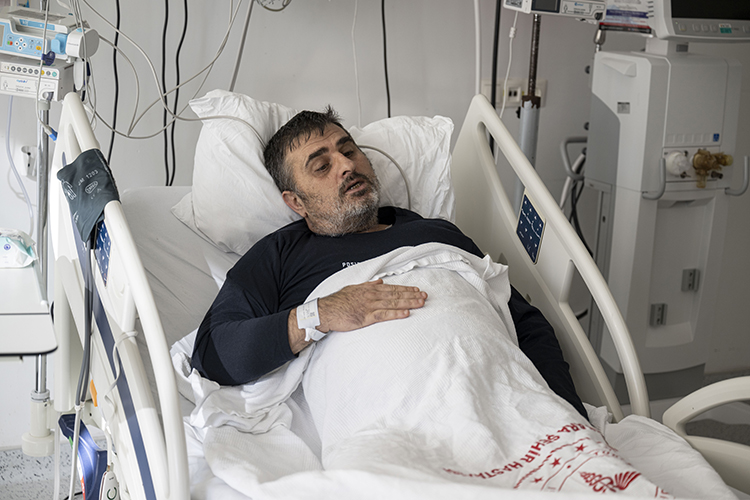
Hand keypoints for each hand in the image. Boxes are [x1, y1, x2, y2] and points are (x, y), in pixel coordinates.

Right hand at [287, 279, 426, 353]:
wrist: (326, 311)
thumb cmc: (339, 301)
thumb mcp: (353, 288)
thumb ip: (368, 285)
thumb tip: (379, 281)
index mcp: (369, 289)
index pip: (392, 288)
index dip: (406, 289)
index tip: (417, 290)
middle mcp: (372, 295)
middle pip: (396, 294)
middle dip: (412, 295)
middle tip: (425, 296)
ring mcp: (369, 306)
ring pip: (393, 303)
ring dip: (408, 303)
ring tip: (420, 303)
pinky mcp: (365, 317)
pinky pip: (383, 315)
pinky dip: (396, 314)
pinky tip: (406, 313)